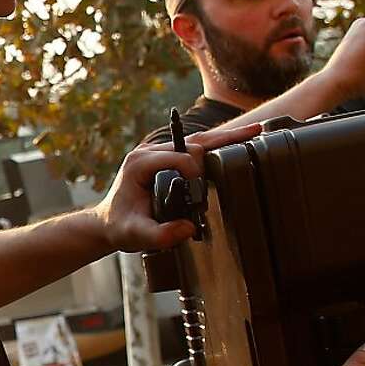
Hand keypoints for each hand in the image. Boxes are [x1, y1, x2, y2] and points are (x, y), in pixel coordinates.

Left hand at [95, 124, 252, 254]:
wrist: (108, 223)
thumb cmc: (120, 227)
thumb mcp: (135, 235)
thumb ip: (158, 235)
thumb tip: (188, 229)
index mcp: (140, 163)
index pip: (178, 157)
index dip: (195, 171)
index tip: (201, 194)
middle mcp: (148, 152)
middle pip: (193, 140)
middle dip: (224, 139)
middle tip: (255, 133)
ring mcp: (157, 152)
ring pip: (197, 140)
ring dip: (225, 137)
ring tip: (256, 130)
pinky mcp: (166, 158)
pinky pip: (194, 147)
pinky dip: (217, 144)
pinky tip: (239, 140)